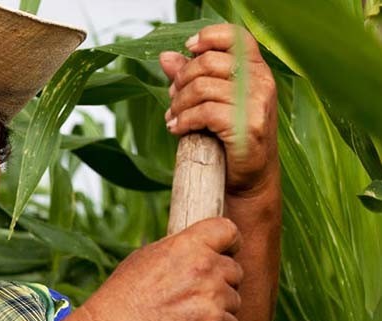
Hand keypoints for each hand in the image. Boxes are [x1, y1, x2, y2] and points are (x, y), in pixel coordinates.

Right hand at [87, 217, 243, 320]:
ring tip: (189, 316)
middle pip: (235, 270)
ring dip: (219, 309)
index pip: (229, 230)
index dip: (230, 244)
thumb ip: (179, 251)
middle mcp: (205, 265)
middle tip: (197, 295)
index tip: (225, 253)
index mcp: (187, 244)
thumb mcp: (146, 257)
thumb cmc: (123, 295)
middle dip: (221, 283)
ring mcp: (213, 294)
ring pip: (234, 300)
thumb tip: (196, 251)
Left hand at [159, 24, 278, 196]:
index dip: (208, 38)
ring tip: (174, 117)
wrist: (248, 178)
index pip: (234, 37)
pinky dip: (184, 120)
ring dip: (178, 104)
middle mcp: (261, 81)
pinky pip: (204, 112)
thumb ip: (190, 76)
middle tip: (173, 100)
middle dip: (181, 81)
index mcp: (256, 69)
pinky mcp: (247, 125)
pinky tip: (177, 128)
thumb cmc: (228, 137)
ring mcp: (257, 103)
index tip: (188, 50)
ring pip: (201, 88)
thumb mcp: (210, 101)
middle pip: (207, 63)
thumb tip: (165, 56)